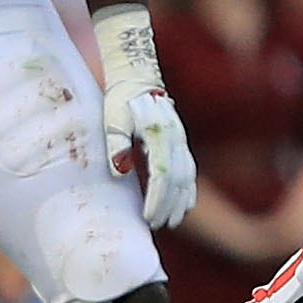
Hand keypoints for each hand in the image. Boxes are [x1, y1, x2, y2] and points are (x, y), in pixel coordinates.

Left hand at [90, 2, 197, 230]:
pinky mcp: (180, 141)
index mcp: (160, 134)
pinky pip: (190, 169)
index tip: (148, 218)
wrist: (137, 76)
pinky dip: (188, 188)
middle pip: (179, 179)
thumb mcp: (111, 118)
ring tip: (172, 221)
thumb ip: (115, 144)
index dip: (157, 199)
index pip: (163, 174)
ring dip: (182, 200)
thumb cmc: (119, 99)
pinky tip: (185, 203)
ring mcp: (181, 139)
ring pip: (188, 175)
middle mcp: (176, 138)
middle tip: (157, 226)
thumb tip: (121, 171)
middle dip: (170, 205)